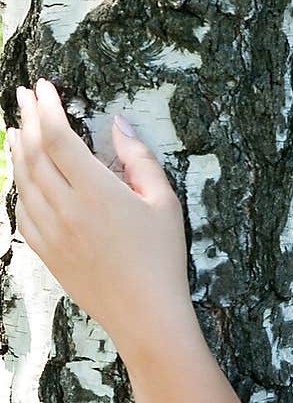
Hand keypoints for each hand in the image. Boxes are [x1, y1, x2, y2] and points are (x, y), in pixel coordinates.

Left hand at [5, 80, 192, 356]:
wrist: (145, 315)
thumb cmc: (162, 259)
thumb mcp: (164, 203)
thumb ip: (139, 159)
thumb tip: (118, 125)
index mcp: (98, 193)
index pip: (58, 138)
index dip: (46, 108)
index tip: (43, 88)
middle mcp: (66, 210)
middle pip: (34, 153)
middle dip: (27, 119)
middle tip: (25, 97)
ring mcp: (51, 233)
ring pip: (22, 181)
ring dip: (17, 149)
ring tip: (17, 128)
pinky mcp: (46, 253)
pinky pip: (21, 211)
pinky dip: (17, 186)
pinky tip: (21, 174)